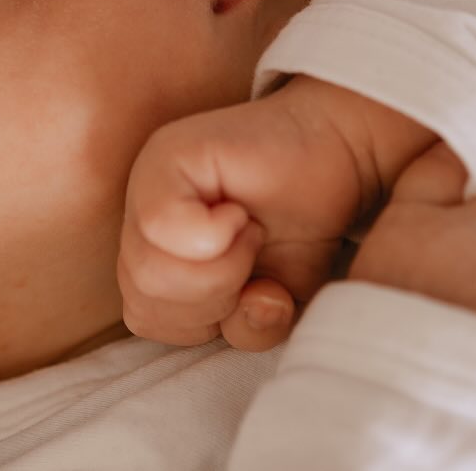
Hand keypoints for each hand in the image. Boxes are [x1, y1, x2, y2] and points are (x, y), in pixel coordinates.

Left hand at [118, 77, 435, 350]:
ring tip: (249, 231)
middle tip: (254, 253)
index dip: (208, 324)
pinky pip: (161, 226)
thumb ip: (241, 326)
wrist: (336, 150)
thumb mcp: (272, 304)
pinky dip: (213, 236)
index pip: (146, 320)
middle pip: (142, 303)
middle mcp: (138, 215)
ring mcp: (145, 180)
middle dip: (215, 301)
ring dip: (220, 269)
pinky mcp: (165, 154)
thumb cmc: (303, 226)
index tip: (256, 287)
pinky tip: (239, 212)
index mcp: (151, 253)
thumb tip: (251, 304)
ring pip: (147, 272)